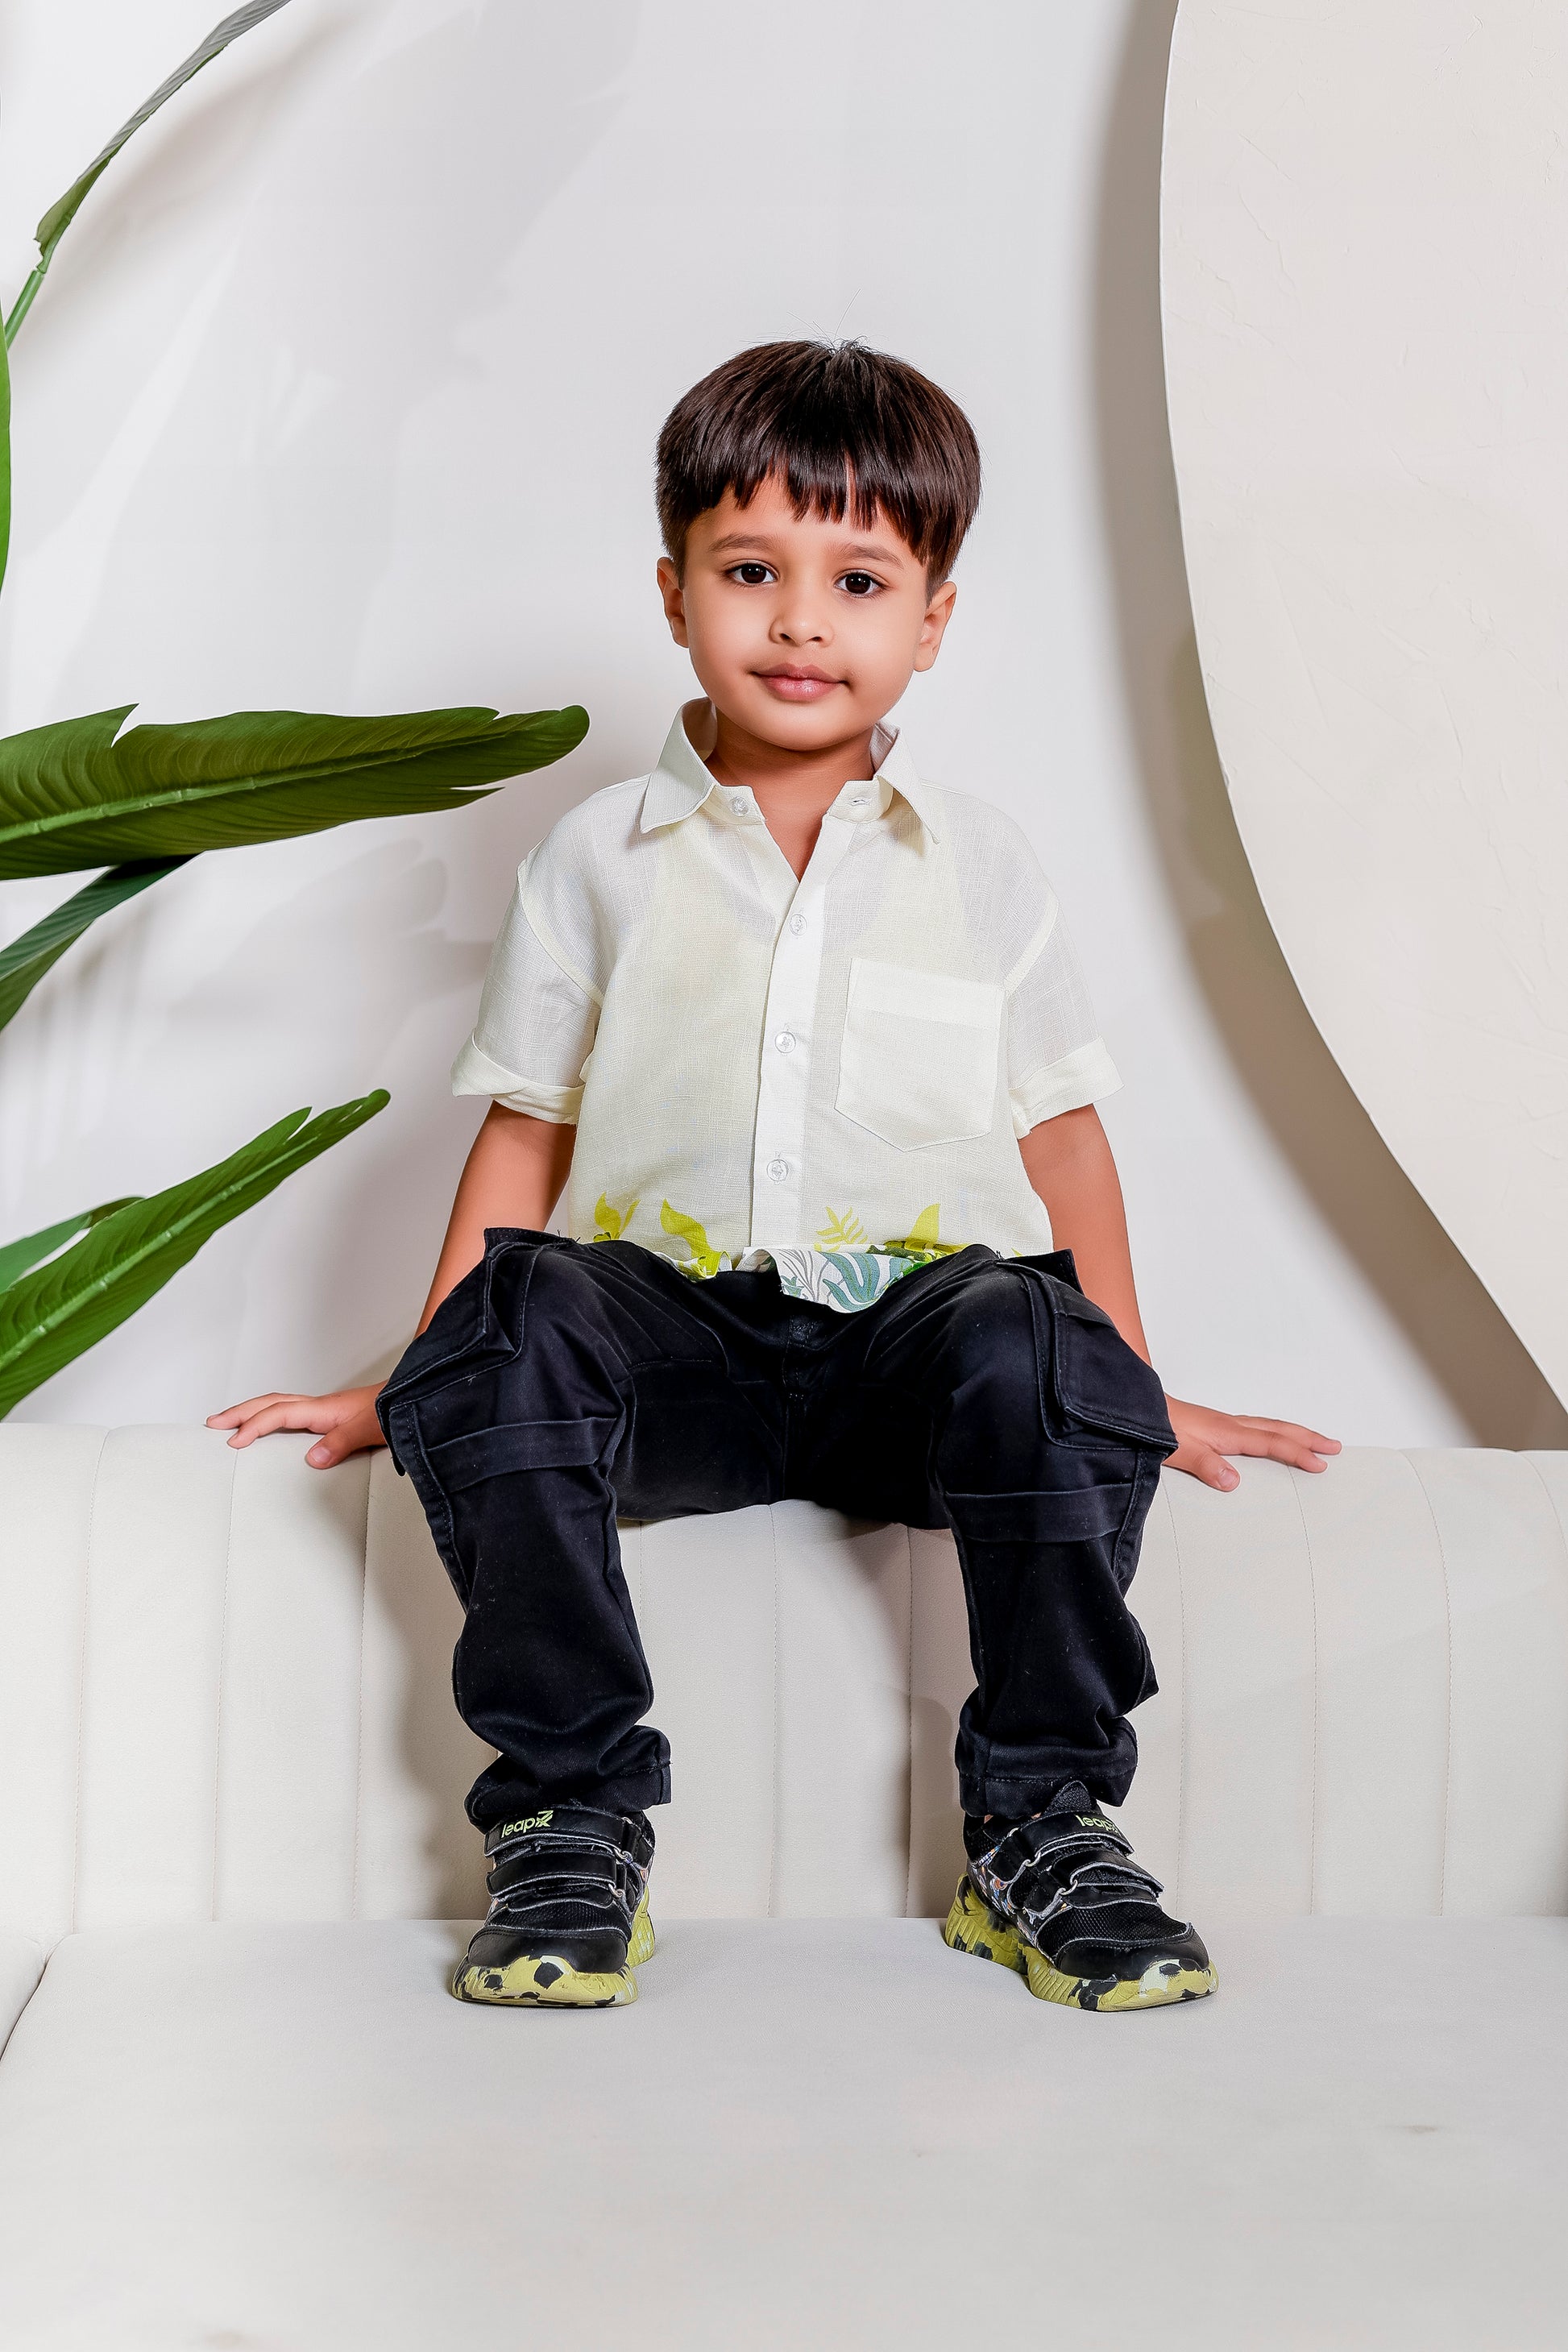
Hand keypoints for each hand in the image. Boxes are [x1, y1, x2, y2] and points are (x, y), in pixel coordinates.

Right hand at [206, 1383, 386, 1469]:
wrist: (418, 1397)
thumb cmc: (397, 1410)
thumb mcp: (371, 1429)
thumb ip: (342, 1442)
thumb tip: (312, 1459)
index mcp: (324, 1409)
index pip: (279, 1414)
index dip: (254, 1426)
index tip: (234, 1442)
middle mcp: (321, 1407)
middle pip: (271, 1403)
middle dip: (240, 1412)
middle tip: (213, 1423)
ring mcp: (326, 1410)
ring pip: (279, 1406)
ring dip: (253, 1413)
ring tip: (232, 1423)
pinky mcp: (332, 1417)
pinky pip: (292, 1415)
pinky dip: (272, 1419)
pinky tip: (271, 1429)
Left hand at [1164, 1396, 1339, 1492]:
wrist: (1133, 1407)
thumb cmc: (1152, 1426)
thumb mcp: (1177, 1451)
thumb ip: (1205, 1466)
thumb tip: (1234, 1482)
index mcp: (1226, 1433)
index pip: (1271, 1444)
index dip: (1298, 1453)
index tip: (1321, 1463)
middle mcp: (1228, 1425)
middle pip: (1278, 1429)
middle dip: (1308, 1438)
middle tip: (1334, 1446)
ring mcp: (1222, 1423)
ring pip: (1267, 1426)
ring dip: (1293, 1433)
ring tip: (1312, 1440)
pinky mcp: (1212, 1425)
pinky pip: (1254, 1427)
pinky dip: (1272, 1432)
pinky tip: (1269, 1439)